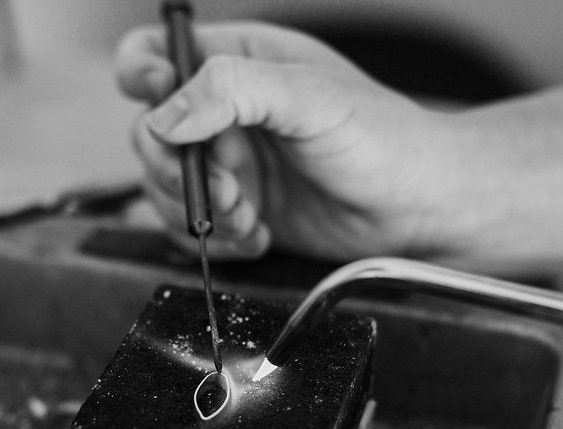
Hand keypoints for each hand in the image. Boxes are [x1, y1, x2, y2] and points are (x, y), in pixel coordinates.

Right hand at [115, 21, 464, 260]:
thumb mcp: (309, 98)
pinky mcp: (236, 210)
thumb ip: (233, 90)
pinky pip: (190, 228)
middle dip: (181, 170)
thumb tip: (165, 115)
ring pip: (163, 187)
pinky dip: (217, 240)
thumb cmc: (384, 139)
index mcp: (238, 62)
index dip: (144, 81)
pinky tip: (258, 235)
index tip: (168, 113)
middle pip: (149, 133)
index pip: (154, 55)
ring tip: (249, 215)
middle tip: (228, 187)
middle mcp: (224, 111)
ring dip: (200, 211)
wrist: (417, 209)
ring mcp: (227, 163)